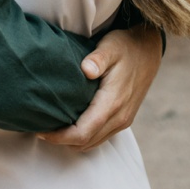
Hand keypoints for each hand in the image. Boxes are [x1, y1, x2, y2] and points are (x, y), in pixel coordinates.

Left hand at [37, 23, 163, 149]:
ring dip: (72, 140)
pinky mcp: (124, 119)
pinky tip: (71, 123)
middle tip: (41, 128)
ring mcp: (124, 120)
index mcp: (113, 102)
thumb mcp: (111, 46)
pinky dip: (83, 136)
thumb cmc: (126, 46)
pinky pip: (100, 137)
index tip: (40, 130)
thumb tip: (86, 69)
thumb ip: (98, 58)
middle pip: (85, 143)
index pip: (82, 133)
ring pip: (92, 143)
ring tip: (53, 127)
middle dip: (61, 141)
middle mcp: (120, 117)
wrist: (149, 49)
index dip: (59, 137)